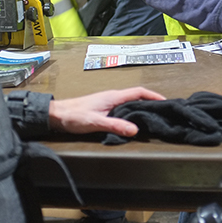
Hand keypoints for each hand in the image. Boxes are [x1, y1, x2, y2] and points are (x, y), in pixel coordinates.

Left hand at [48, 87, 165, 135]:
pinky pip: (123, 108)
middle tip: (162, 111)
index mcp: (113, 96)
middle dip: (151, 102)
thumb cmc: (73, 115)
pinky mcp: (104, 109)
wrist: (57, 115)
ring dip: (142, 107)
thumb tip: (134, 130)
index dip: (153, 96)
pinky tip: (132, 121)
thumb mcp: (95, 122)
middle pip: (137, 96)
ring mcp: (108, 102)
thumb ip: (115, 125)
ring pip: (130, 102)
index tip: (164, 102)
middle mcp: (112, 97)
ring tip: (152, 116)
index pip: (138, 92)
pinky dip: (132, 113)